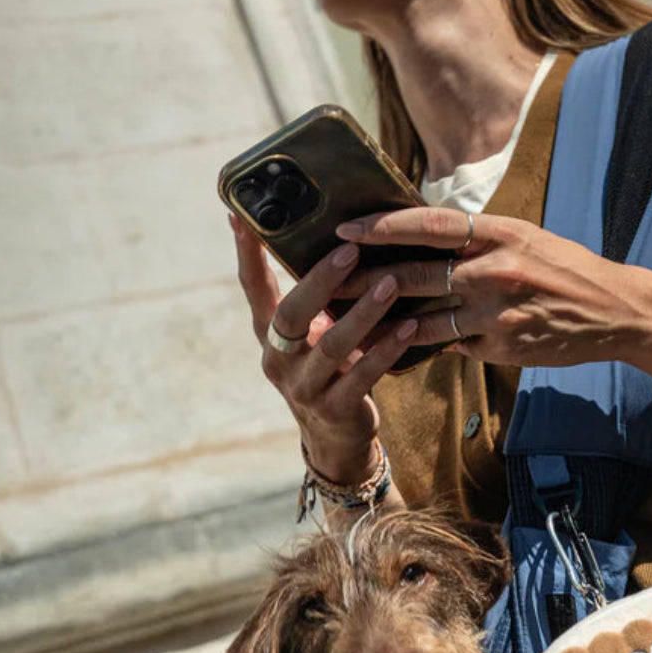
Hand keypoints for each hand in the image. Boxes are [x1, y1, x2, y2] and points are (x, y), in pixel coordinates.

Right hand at [229, 214, 417, 482]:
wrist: (336, 437)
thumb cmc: (329, 368)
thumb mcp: (313, 334)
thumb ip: (315, 297)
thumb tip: (338, 236)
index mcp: (269, 334)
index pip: (252, 286)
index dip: (247, 252)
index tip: (241, 215)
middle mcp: (278, 359)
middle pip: (290, 315)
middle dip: (320, 280)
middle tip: (351, 250)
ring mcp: (303, 388)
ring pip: (331, 346)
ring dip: (363, 313)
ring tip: (392, 284)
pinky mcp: (333, 410)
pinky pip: (363, 376)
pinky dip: (386, 349)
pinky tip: (409, 326)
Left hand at [336, 208, 639, 367]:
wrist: (615, 311)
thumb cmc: (564, 268)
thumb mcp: (524, 237)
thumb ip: (476, 239)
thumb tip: (421, 237)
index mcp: (501, 232)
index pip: (429, 225)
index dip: (383, 227)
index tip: (346, 228)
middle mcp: (497, 270)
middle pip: (415, 275)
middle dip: (364, 281)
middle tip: (327, 283)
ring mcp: (499, 313)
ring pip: (425, 320)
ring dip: (383, 324)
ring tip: (347, 324)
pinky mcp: (502, 347)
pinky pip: (453, 345)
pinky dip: (428, 343)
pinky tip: (399, 347)